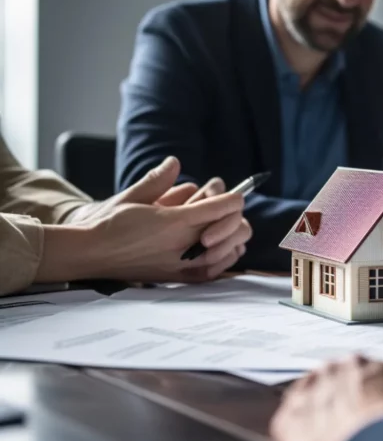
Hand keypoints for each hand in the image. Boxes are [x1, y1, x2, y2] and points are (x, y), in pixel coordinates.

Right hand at [38, 157, 251, 283]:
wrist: (90, 254)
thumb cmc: (109, 223)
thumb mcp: (133, 195)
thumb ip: (158, 179)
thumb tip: (174, 162)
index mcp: (175, 221)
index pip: (222, 208)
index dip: (234, 198)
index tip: (235, 194)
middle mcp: (184, 245)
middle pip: (232, 229)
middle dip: (234, 217)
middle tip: (228, 210)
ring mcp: (184, 265)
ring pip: (229, 251)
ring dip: (232, 237)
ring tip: (227, 227)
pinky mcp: (179, 278)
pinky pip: (215, 271)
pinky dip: (224, 259)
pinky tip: (221, 249)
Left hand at [270, 356, 382, 440]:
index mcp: (365, 365)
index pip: (367, 377)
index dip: (375, 398)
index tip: (381, 415)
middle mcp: (332, 372)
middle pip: (337, 387)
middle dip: (346, 405)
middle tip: (358, 431)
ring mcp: (307, 395)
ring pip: (311, 403)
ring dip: (320, 418)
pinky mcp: (287, 420)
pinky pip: (289, 424)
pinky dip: (299, 435)